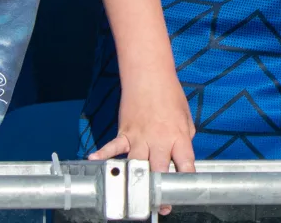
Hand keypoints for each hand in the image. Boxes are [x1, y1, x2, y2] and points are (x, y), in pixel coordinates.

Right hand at [92, 66, 194, 212]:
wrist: (151, 75)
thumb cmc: (170, 95)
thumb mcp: (186, 118)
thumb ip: (184, 139)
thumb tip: (179, 156)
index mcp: (179, 136)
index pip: (185, 164)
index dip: (185, 181)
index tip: (184, 194)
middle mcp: (160, 139)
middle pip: (159, 170)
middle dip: (159, 190)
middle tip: (161, 206)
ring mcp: (141, 136)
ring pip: (137, 164)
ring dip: (136, 181)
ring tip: (136, 199)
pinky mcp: (126, 131)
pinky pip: (114, 146)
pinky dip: (103, 154)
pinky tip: (94, 161)